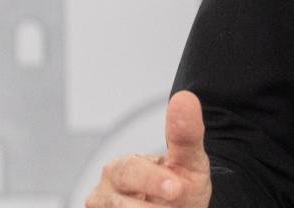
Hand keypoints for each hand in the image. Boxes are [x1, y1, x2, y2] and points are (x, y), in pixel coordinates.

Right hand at [86, 90, 212, 207]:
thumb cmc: (181, 186)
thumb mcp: (189, 162)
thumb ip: (186, 134)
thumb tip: (184, 97)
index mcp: (124, 167)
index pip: (131, 170)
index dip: (152, 180)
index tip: (177, 188)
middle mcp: (108, 190)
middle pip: (116, 197)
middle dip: (147, 199)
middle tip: (175, 197)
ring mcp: (104, 207)